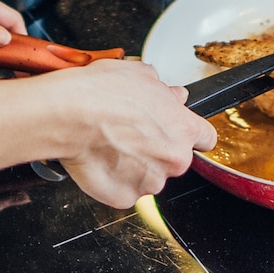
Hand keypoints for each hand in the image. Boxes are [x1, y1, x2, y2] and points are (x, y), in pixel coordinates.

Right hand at [30, 59, 217, 208]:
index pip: (205, 138)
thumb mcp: (140, 75)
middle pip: (174, 158)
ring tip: (109, 144)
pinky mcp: (124, 198)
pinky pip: (123, 190)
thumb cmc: (101, 93)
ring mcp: (149, 182)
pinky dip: (113, 179)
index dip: (189, 133)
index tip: (178, 132)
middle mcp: (174, 159)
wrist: (68, 114)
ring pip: (148, 176)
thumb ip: (164, 90)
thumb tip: (173, 95)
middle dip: (156, 148)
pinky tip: (100, 159)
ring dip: (134, 165)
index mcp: (184, 129)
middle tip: (129, 132)